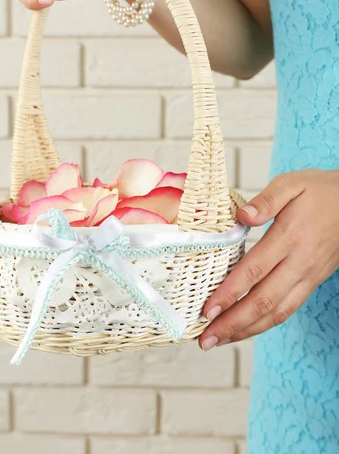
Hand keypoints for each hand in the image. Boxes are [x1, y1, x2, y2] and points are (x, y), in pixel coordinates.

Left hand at [200, 169, 338, 349]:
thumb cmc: (319, 190)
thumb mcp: (291, 183)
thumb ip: (265, 200)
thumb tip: (242, 215)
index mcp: (290, 237)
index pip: (255, 270)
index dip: (230, 292)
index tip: (207, 309)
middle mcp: (300, 262)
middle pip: (263, 301)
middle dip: (232, 323)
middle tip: (205, 339)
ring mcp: (308, 276)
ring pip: (276, 312)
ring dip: (246, 330)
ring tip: (218, 341)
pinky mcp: (312, 282)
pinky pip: (287, 309)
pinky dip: (264, 324)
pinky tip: (244, 329)